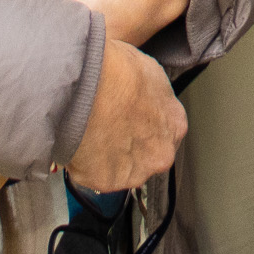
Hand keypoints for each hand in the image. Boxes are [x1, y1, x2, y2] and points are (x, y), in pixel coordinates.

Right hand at [66, 38, 186, 191]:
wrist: (88, 88)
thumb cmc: (116, 72)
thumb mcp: (147, 71)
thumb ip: (151, 95)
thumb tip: (141, 95)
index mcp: (175, 123)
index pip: (162, 132)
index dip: (141, 125)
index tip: (126, 119)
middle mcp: (161, 153)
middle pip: (145, 156)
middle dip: (127, 146)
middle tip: (105, 127)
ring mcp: (135, 171)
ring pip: (119, 169)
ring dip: (105, 157)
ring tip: (88, 132)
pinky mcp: (107, 182)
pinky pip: (93, 176)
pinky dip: (84, 165)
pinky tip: (78, 143)